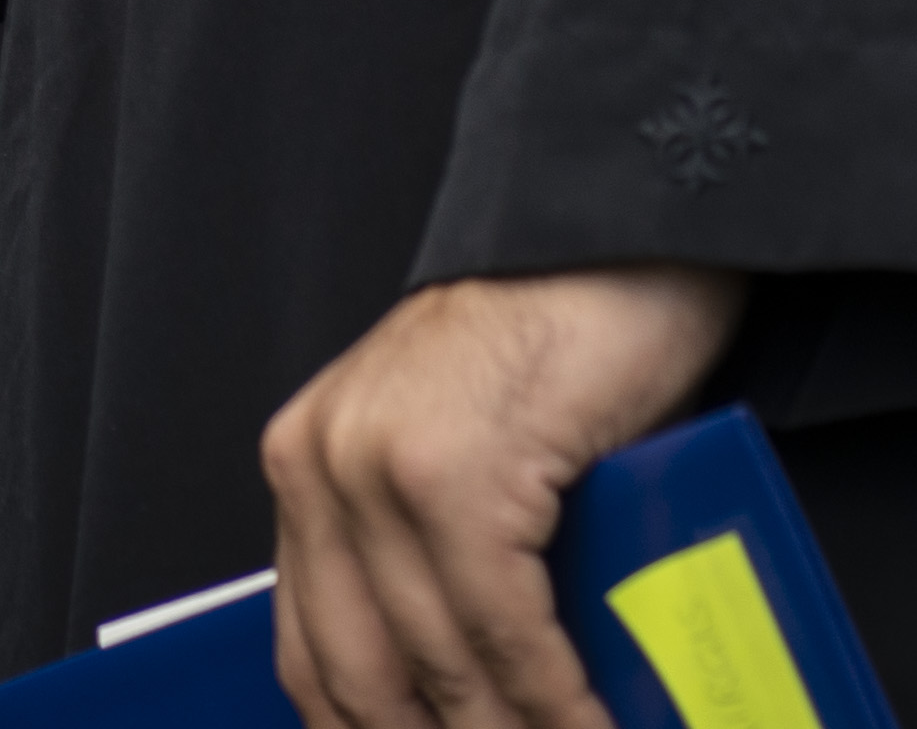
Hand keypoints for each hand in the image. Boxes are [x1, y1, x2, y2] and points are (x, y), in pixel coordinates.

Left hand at [259, 266, 748, 728]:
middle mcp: (322, 468)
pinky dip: (555, 703)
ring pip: (440, 666)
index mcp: (306, 472)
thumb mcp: (458, 460)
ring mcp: (383, 469)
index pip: (314, 658)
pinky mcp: (457, 473)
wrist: (610, 234)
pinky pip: (505, 629)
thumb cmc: (551, 351)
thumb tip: (467, 704)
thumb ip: (432, 563)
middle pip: (365, 680)